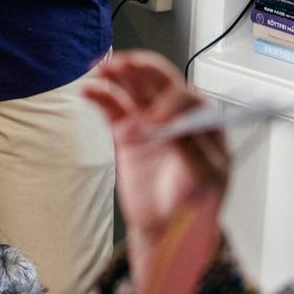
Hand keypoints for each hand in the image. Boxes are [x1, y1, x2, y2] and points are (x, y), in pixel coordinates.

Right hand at [81, 51, 230, 262]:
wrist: (168, 228)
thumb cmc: (196, 205)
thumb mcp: (204, 178)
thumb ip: (191, 148)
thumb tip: (173, 125)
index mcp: (204, 122)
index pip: (186, 98)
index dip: (169, 103)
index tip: (153, 123)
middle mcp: (177, 117)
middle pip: (158, 83)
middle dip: (140, 70)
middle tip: (123, 65)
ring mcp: (150, 123)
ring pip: (134, 89)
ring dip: (118, 75)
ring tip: (102, 68)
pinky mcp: (127, 134)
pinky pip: (113, 108)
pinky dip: (101, 96)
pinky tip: (89, 89)